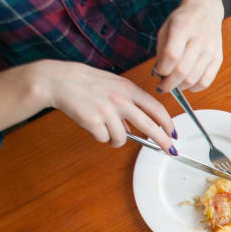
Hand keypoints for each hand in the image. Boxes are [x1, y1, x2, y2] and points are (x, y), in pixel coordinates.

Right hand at [37, 60, 175, 151]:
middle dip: (163, 141)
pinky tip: (92, 126)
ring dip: (116, 140)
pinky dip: (100, 137)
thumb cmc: (85, 82)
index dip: (168, 123)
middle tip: (170, 151)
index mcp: (128, 88)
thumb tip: (136, 127)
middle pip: (150, 126)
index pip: (156, 108)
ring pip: (123, 138)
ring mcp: (107, 111)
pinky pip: (104, 139)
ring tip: (106, 132)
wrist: (57, 80)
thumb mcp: (112, 84)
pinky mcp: (93, 121)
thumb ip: (128, 102)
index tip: (174, 133)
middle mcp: (121, 99)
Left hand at [154, 0, 223, 92]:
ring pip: (193, 79)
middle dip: (169, 84)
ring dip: (180, 87)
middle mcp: (199, 40)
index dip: (162, 69)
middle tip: (162, 86)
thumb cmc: (183, 21)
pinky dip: (195, 88)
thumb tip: (160, 74)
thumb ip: (161, 51)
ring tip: (174, 84)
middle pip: (182, 71)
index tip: (158, 72)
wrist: (206, 11)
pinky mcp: (218, 59)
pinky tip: (187, 85)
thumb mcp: (166, 28)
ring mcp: (210, 51)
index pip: (172, 56)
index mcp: (183, 28)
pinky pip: (206, 81)